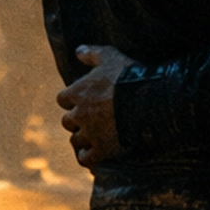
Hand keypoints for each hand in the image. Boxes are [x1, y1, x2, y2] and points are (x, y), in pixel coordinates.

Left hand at [57, 44, 136, 169]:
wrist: (146, 101)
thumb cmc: (127, 76)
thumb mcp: (110, 56)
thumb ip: (92, 53)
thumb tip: (78, 51)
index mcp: (78, 92)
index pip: (63, 99)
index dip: (71, 99)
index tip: (82, 99)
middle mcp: (80, 114)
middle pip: (67, 121)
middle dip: (76, 120)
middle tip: (90, 118)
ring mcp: (90, 133)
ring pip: (76, 140)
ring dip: (82, 138)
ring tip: (93, 137)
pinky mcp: (102, 149)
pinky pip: (86, 158)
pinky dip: (87, 157)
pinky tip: (94, 155)